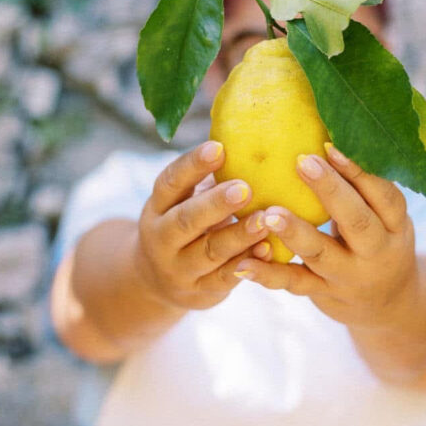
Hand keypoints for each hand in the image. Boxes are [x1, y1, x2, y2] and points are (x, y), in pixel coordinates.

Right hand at [134, 141, 270, 310]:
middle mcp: (162, 237)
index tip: (219, 147)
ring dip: (237, 236)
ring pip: (208, 251)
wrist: (157, 282)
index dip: (192, 165)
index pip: (170, 182)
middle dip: (215, 204)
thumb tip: (250, 134)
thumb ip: (208, 179)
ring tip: (265, 220)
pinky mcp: (199, 291)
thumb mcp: (184, 202)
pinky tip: (268, 250)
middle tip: (246, 187)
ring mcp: (178, 267)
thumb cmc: (185, 226)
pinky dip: (246, 264)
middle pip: (186, 220)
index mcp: (158, 206)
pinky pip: (224, 278)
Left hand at [233, 145, 417, 329]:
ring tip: (269, 212)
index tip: (331, 144)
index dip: (360, 171)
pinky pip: (295, 283)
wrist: (389, 306)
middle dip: (330, 191)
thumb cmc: (379, 242)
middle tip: (301, 161)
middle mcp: (377, 251)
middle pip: (357, 220)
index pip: (385, 196)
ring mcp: (349, 277)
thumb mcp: (386, 218)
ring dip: (295, 232)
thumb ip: (364, 188)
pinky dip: (268, 274)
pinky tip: (242, 263)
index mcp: (395, 225)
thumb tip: (325, 125)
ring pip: (322, 254)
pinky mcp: (324, 295)